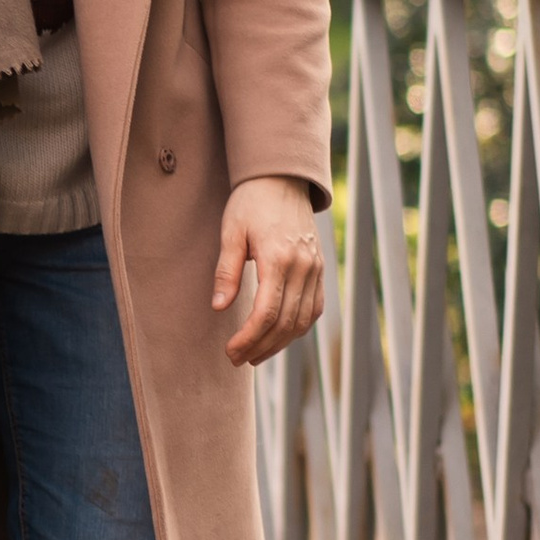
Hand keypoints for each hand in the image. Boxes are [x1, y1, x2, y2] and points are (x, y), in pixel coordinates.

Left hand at [214, 173, 324, 364]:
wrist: (282, 181)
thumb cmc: (250, 204)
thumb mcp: (231, 233)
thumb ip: (227, 272)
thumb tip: (220, 308)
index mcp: (279, 258)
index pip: (267, 313)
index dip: (249, 338)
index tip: (231, 352)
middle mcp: (304, 267)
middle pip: (286, 323)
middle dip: (260, 346)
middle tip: (236, 359)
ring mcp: (316, 269)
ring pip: (303, 320)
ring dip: (279, 343)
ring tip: (254, 355)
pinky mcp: (320, 269)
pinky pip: (315, 308)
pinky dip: (298, 328)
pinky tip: (278, 337)